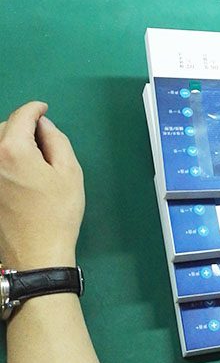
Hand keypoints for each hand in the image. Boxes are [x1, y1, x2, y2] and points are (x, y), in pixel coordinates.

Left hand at [0, 102, 84, 270]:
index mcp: (12, 151)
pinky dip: (3, 161)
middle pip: (2, 129)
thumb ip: (56, 139)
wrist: (36, 253)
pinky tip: (18, 174)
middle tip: (42, 137)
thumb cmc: (58, 213)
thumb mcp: (70, 171)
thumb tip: (44, 126)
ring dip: (9, 143)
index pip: (21, 116)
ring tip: (30, 156)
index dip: (34, 108)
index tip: (43, 109)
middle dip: (21, 126)